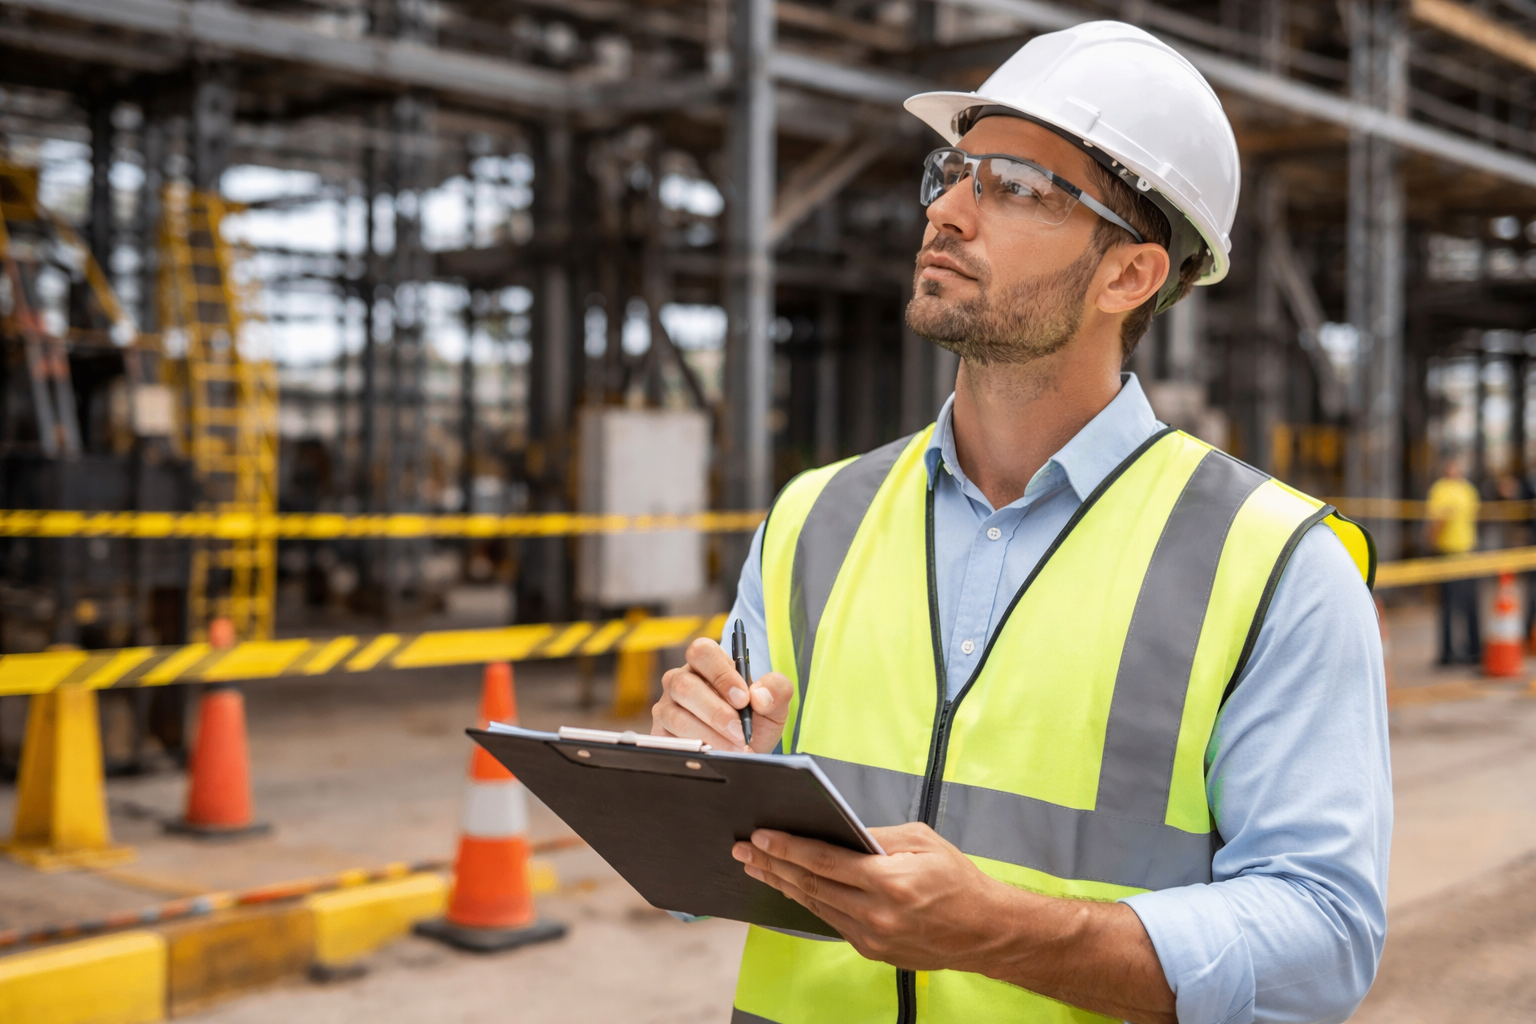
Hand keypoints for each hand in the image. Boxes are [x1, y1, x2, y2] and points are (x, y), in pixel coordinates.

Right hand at [651, 638, 791, 751]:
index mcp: (708, 664)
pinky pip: (670, 739)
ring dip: (710, 734)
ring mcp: (667, 706)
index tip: (743, 698)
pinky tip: (716, 753)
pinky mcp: (661, 733)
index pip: (702, 652)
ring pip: (677, 716)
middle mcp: (682, 680)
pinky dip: (696, 747)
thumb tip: (760, 694)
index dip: (720, 674)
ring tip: (735, 747)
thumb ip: (777, 691)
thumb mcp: (774, 705)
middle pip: (684, 685)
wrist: (744, 753)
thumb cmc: (755, 722)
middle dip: (716, 712)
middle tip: (740, 731)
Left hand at [732, 823, 1176, 1023]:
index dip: (788, 847)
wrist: (986, 931)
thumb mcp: (921, 841)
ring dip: (782, 884)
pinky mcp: (871, 949)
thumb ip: (875, 837)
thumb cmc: (959, 880)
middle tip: (744, 849)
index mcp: (890, 882)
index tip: (761, 836)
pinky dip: (808, 901)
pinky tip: (790, 887)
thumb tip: (838, 831)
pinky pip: (830, 920)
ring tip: (757, 866)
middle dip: (773, 864)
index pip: (824, 861)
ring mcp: (872, 937)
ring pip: (814, 905)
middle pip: (810, 885)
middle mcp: (876, 914)